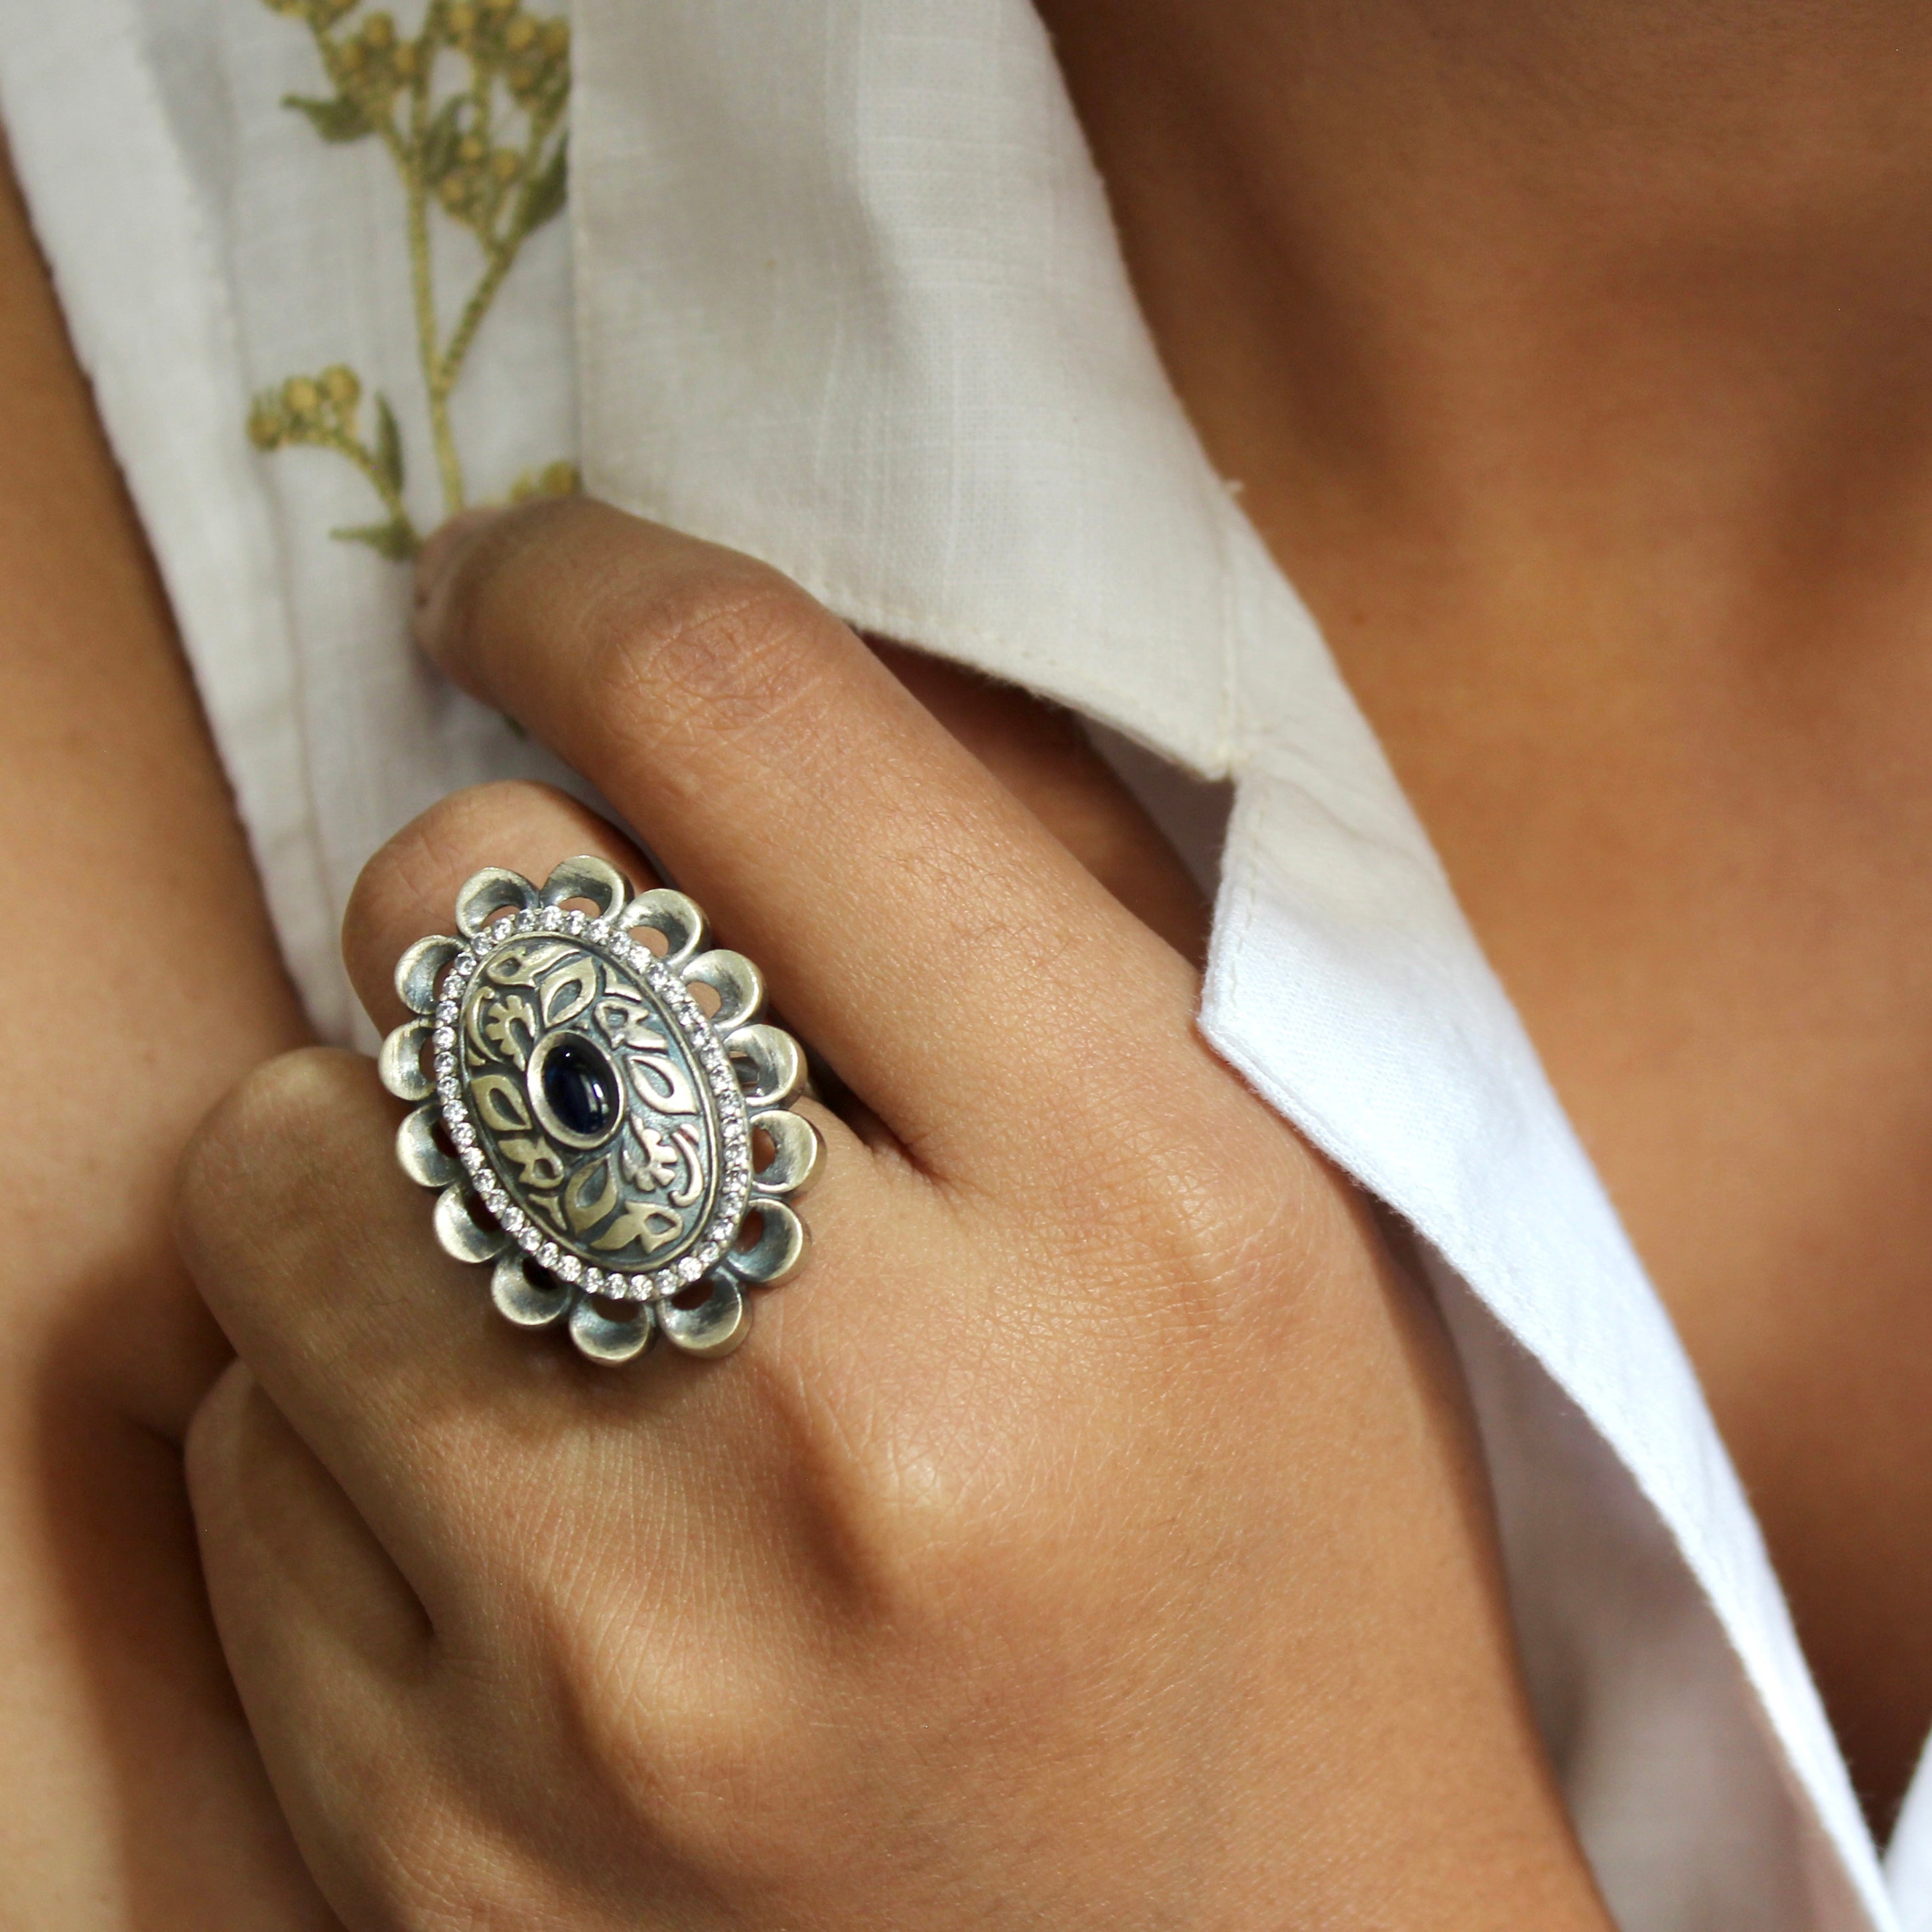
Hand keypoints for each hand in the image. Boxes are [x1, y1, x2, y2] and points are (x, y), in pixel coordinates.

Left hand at [179, 500, 1606, 1929]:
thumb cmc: (1285, 1558)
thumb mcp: (1257, 1194)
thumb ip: (1000, 910)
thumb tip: (680, 691)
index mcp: (1136, 1204)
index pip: (743, 723)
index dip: (586, 583)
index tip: (522, 587)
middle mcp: (868, 1424)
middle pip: (453, 917)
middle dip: (503, 915)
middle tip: (609, 1018)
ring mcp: (615, 1663)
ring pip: (274, 1164)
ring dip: (384, 1163)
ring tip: (561, 1284)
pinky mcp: (432, 1842)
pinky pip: (238, 1453)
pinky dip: (351, 1421)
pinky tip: (532, 1509)